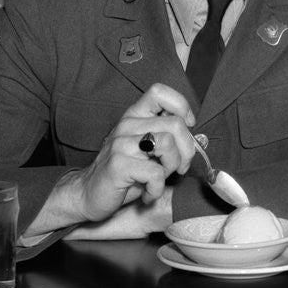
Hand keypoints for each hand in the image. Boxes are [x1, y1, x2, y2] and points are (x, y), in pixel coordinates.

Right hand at [68, 83, 195, 223]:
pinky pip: (156, 173)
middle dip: (186, 151)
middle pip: (175, 124)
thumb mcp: (147, 149)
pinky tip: (148, 193)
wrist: (90, 195)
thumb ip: (167, 136)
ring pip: (168, 144)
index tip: (186, 127)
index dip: (181, 106)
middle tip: (178, 168)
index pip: (160, 91)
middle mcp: (127, 124)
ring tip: (159, 178)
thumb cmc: (126, 172)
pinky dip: (157, 189)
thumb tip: (198, 139)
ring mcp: (121, 143)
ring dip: (172, 168)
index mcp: (135, 115)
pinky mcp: (118, 164)